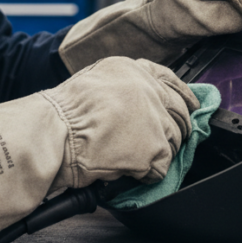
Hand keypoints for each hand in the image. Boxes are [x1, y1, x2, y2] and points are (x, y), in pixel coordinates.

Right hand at [0, 57, 196, 242]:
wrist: (50, 135)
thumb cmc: (58, 115)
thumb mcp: (93, 83)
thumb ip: (123, 89)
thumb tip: (142, 104)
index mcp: (132, 68)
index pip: (173, 81)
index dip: (184, 98)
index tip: (191, 107)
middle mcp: (147, 88)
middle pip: (181, 112)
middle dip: (176, 130)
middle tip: (162, 143)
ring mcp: (154, 117)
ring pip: (174, 141)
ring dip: (157, 153)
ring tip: (131, 158)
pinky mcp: (153, 147)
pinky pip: (162, 168)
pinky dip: (146, 174)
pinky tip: (126, 170)